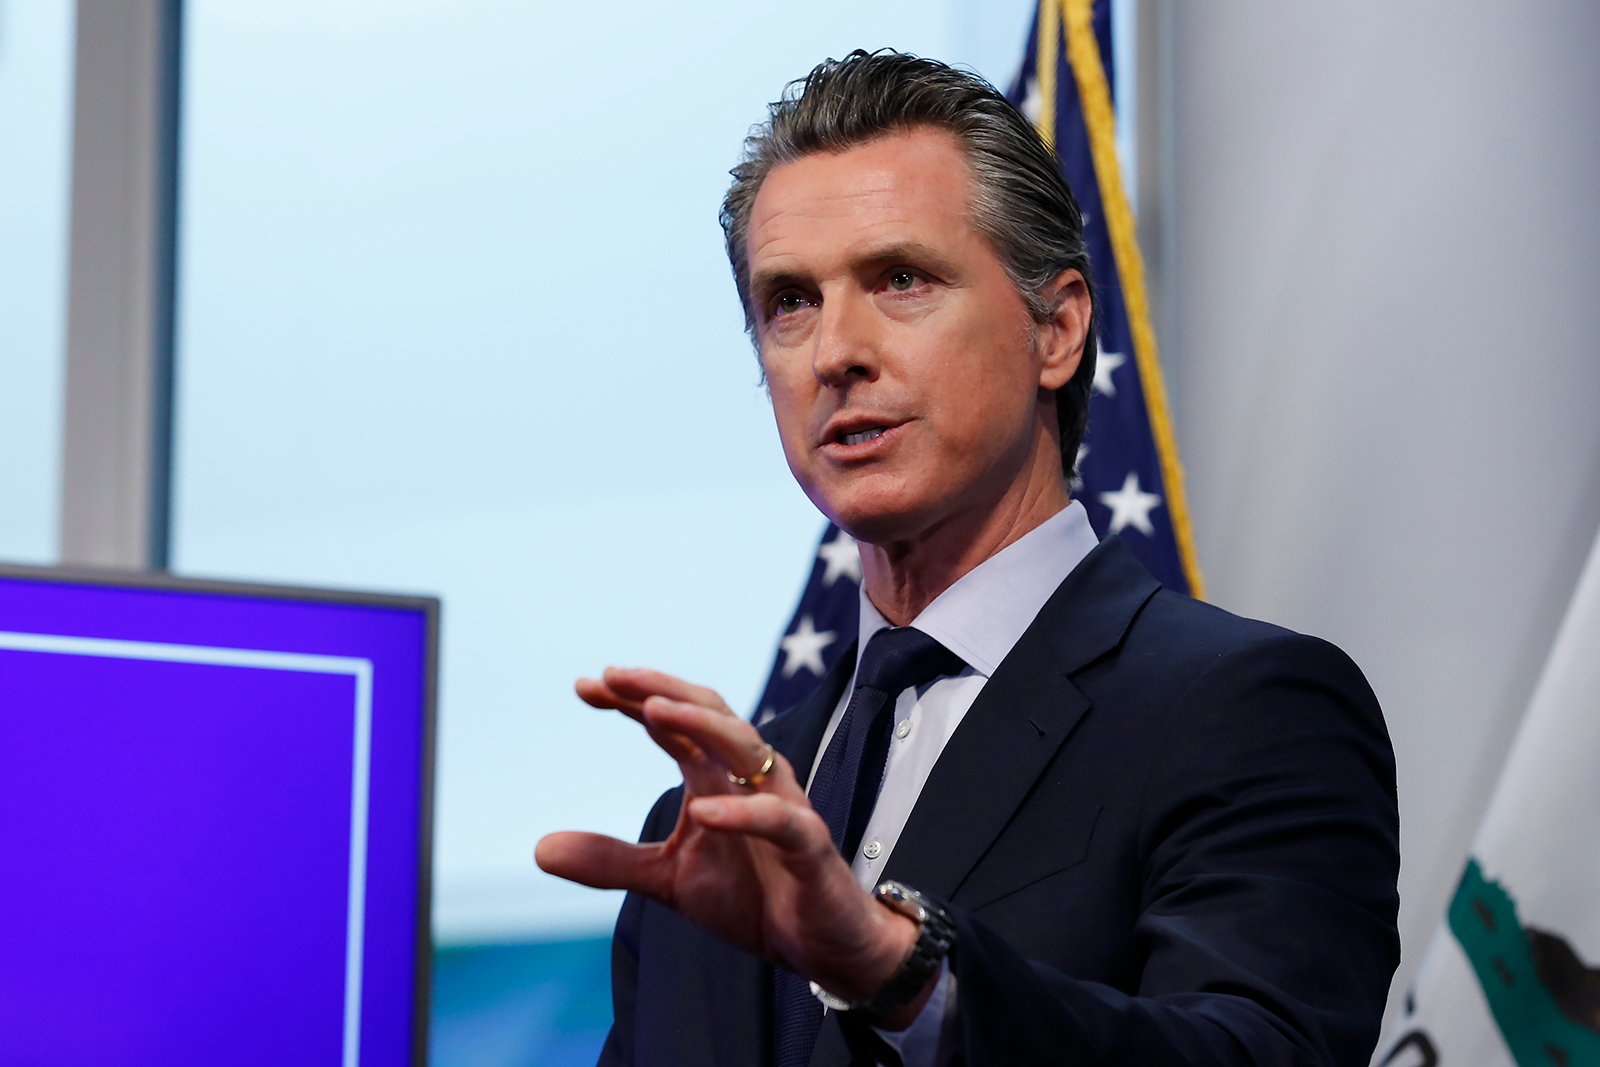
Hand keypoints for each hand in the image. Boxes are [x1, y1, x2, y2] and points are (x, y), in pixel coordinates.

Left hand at [536, 667, 923, 1007]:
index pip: (673, 723)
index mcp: (717, 776)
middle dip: (663, 689)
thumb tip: (539, 848)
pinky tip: (704, 810)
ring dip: (700, 725)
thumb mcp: (669, 879)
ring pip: (747, 746)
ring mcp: (784, 805)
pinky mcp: (810, 846)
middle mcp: (752, 777)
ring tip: (651, 710)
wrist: (822, 948)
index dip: (632, 700)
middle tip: (612, 675)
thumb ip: (611, 860)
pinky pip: (779, 819)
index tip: (584, 685)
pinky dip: (744, 811)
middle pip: (710, 713)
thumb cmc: (753, 897)